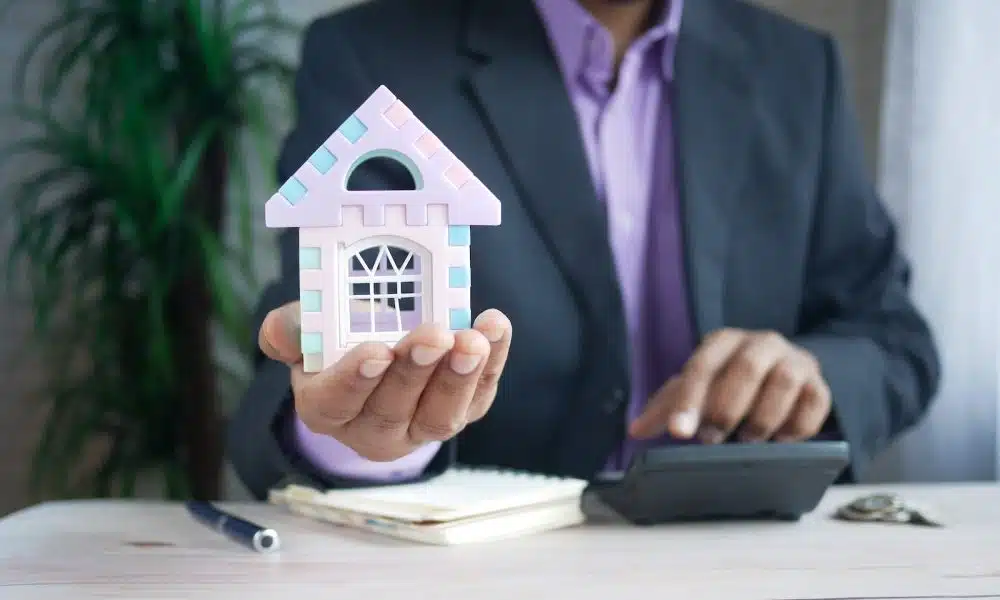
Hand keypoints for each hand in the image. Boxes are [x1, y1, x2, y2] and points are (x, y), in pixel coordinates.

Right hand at [259, 302, 511, 460]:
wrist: (380, 349)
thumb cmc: (339, 340)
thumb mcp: (308, 330)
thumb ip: (293, 329)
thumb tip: (280, 329)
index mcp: (327, 408)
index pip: (337, 402)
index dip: (356, 379)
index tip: (377, 351)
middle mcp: (373, 429)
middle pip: (393, 409)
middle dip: (416, 372)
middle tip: (434, 336)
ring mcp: (420, 427)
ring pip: (440, 415)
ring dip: (460, 377)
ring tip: (472, 340)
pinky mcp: (461, 412)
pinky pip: (478, 396)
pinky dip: (492, 364)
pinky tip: (495, 328)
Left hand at [629, 329, 830, 443]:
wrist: (783, 370)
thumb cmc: (729, 382)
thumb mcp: (697, 389)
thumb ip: (667, 407)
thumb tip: (635, 430)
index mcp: (723, 342)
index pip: (702, 367)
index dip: (689, 401)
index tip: (679, 433)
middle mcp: (761, 343)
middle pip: (746, 369)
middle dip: (726, 409)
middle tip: (712, 440)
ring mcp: (795, 361)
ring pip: (783, 383)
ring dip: (763, 418)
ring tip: (748, 440)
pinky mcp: (819, 384)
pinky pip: (815, 403)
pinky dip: (797, 427)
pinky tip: (781, 441)